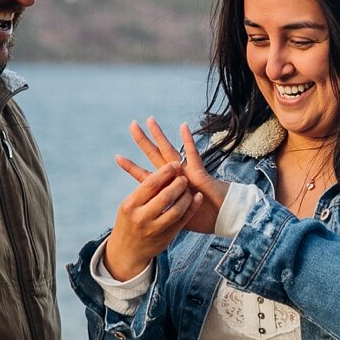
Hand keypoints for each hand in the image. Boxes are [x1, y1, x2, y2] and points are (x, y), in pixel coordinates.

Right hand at [102, 159, 202, 280]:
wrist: (127, 251)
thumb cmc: (129, 222)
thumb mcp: (128, 206)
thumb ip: (143, 192)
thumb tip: (163, 172)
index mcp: (130, 205)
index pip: (150, 184)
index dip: (165, 172)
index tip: (175, 164)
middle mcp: (142, 218)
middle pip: (165, 196)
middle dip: (178, 183)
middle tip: (184, 176)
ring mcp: (155, 229)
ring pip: (176, 209)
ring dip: (186, 196)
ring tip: (189, 188)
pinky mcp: (166, 237)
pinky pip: (182, 220)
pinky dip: (192, 208)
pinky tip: (197, 198)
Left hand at [116, 117, 227, 235]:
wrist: (222, 218)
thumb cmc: (203, 218)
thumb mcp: (177, 218)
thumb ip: (166, 213)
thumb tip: (152, 219)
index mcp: (169, 186)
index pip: (147, 175)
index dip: (132, 167)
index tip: (117, 157)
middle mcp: (176, 176)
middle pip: (155, 155)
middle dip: (143, 141)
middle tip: (132, 125)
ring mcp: (186, 172)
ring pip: (170, 151)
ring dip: (159, 135)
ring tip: (149, 120)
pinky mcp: (198, 173)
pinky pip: (192, 155)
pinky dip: (188, 141)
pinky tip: (183, 127)